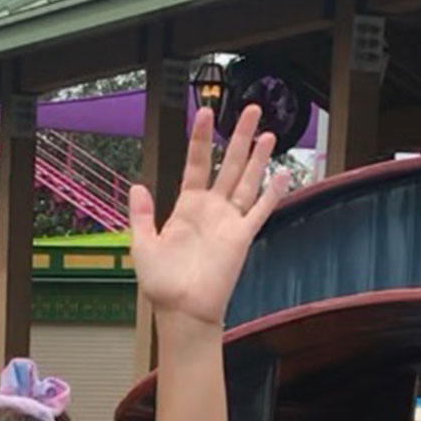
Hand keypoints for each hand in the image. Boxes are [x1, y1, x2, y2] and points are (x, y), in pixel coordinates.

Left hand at [130, 105, 281, 326]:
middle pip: (230, 164)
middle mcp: (211, 209)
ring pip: (248, 181)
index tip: (207, 112)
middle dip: (241, 136)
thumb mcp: (143, 244)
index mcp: (187, 207)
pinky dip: (272, 194)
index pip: (198, 163)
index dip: (202, 138)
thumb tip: (137, 186)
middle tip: (252, 110)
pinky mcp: (242, 237)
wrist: (182, 310)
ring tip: (270, 133)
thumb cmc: (163, 283)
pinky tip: (283, 175)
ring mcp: (229, 221)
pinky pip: (260, 211)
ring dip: (259, 158)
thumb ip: (142, 214)